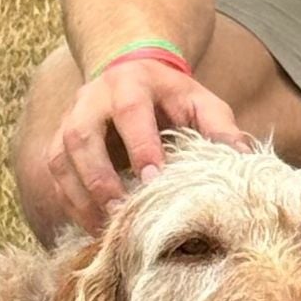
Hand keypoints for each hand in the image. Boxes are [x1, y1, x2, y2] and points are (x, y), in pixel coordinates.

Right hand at [41, 50, 249, 235]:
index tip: (153, 181)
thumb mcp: (200, 101)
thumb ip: (220, 127)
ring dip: (81, 196)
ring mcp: (69, 119)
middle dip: (99, 177)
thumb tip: (244, 160)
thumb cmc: (172, 95)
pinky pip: (56, 174)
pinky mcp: (59, 141)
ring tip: (105, 228)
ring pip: (61, 158)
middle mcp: (92, 99)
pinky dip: (70, 202)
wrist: (131, 71)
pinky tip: (92, 226)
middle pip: (83, 136)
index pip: (130, 113)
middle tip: (120, 212)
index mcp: (130, 83)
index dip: (139, 147)